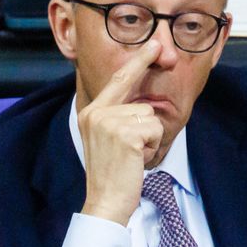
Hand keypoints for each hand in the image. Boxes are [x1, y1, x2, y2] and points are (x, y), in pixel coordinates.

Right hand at [77, 40, 163, 225]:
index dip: (138, 62)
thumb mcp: (109, 139)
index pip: (118, 80)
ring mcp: (109, 122)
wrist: (105, 201)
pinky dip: (153, 147)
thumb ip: (119, 117)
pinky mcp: (125, 134)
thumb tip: (143, 104)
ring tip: (132, 157)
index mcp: (91, 112)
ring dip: (150, 140)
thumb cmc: (112, 173)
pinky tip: (136, 160)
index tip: (154, 45)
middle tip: (132, 152)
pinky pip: (156, 130)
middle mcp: (97, 113)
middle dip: (146, 129)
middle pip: (142, 105)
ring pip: (152, 118)